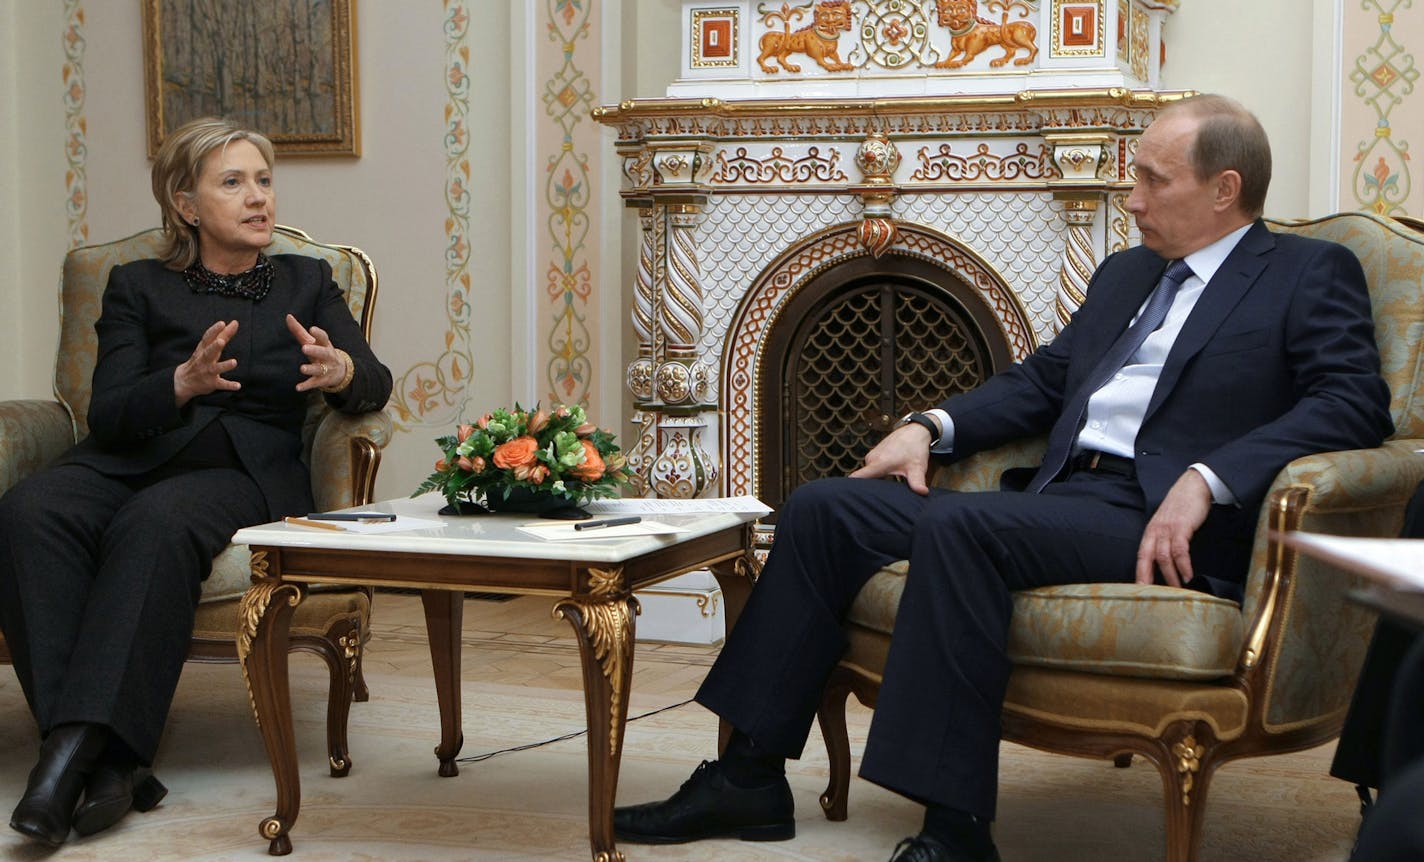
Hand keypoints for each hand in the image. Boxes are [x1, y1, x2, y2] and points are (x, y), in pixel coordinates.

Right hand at [174, 319, 240, 405]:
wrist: (184, 381)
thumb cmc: (201, 360)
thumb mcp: (209, 347)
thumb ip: (223, 335)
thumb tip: (235, 322)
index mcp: (203, 350)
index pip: (207, 339)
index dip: (214, 331)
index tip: (222, 323)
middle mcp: (204, 360)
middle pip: (209, 352)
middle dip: (214, 347)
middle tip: (221, 341)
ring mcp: (208, 372)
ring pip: (216, 368)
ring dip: (224, 366)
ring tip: (234, 362)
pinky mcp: (212, 383)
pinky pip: (221, 384)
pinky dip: (229, 385)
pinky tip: (238, 386)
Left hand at [286, 314, 348, 391]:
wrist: (341, 371)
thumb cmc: (321, 351)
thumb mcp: (313, 341)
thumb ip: (299, 330)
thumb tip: (288, 316)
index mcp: (325, 345)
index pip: (324, 338)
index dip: (319, 334)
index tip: (312, 329)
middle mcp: (327, 357)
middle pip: (323, 353)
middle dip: (315, 351)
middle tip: (304, 348)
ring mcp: (326, 369)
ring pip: (319, 369)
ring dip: (311, 369)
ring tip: (302, 368)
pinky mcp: (322, 380)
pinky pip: (314, 383)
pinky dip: (306, 386)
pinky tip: (298, 387)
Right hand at [849, 423, 933, 494]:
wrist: (915, 431)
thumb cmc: (915, 448)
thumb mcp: (917, 468)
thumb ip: (917, 482)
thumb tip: (922, 492)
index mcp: (878, 463)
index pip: (857, 477)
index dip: (852, 488)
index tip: (852, 497)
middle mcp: (871, 459)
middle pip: (863, 479)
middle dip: (870, 488)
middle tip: (880, 497)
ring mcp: (872, 455)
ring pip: (868, 473)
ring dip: (875, 480)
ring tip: (886, 486)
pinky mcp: (874, 454)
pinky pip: (871, 468)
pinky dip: (877, 473)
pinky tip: (887, 477)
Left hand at [1135, 470, 1213, 587]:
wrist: (1192, 486)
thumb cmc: (1181, 507)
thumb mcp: (1167, 524)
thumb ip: (1164, 540)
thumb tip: (1165, 561)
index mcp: (1150, 533)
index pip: (1140, 556)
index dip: (1139, 574)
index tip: (1139, 591)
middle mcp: (1155, 532)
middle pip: (1147, 558)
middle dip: (1148, 578)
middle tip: (1152, 596)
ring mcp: (1167, 529)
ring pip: (1163, 557)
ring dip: (1170, 576)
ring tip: (1177, 590)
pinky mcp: (1181, 527)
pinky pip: (1180, 550)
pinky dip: (1183, 565)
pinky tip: (1187, 575)